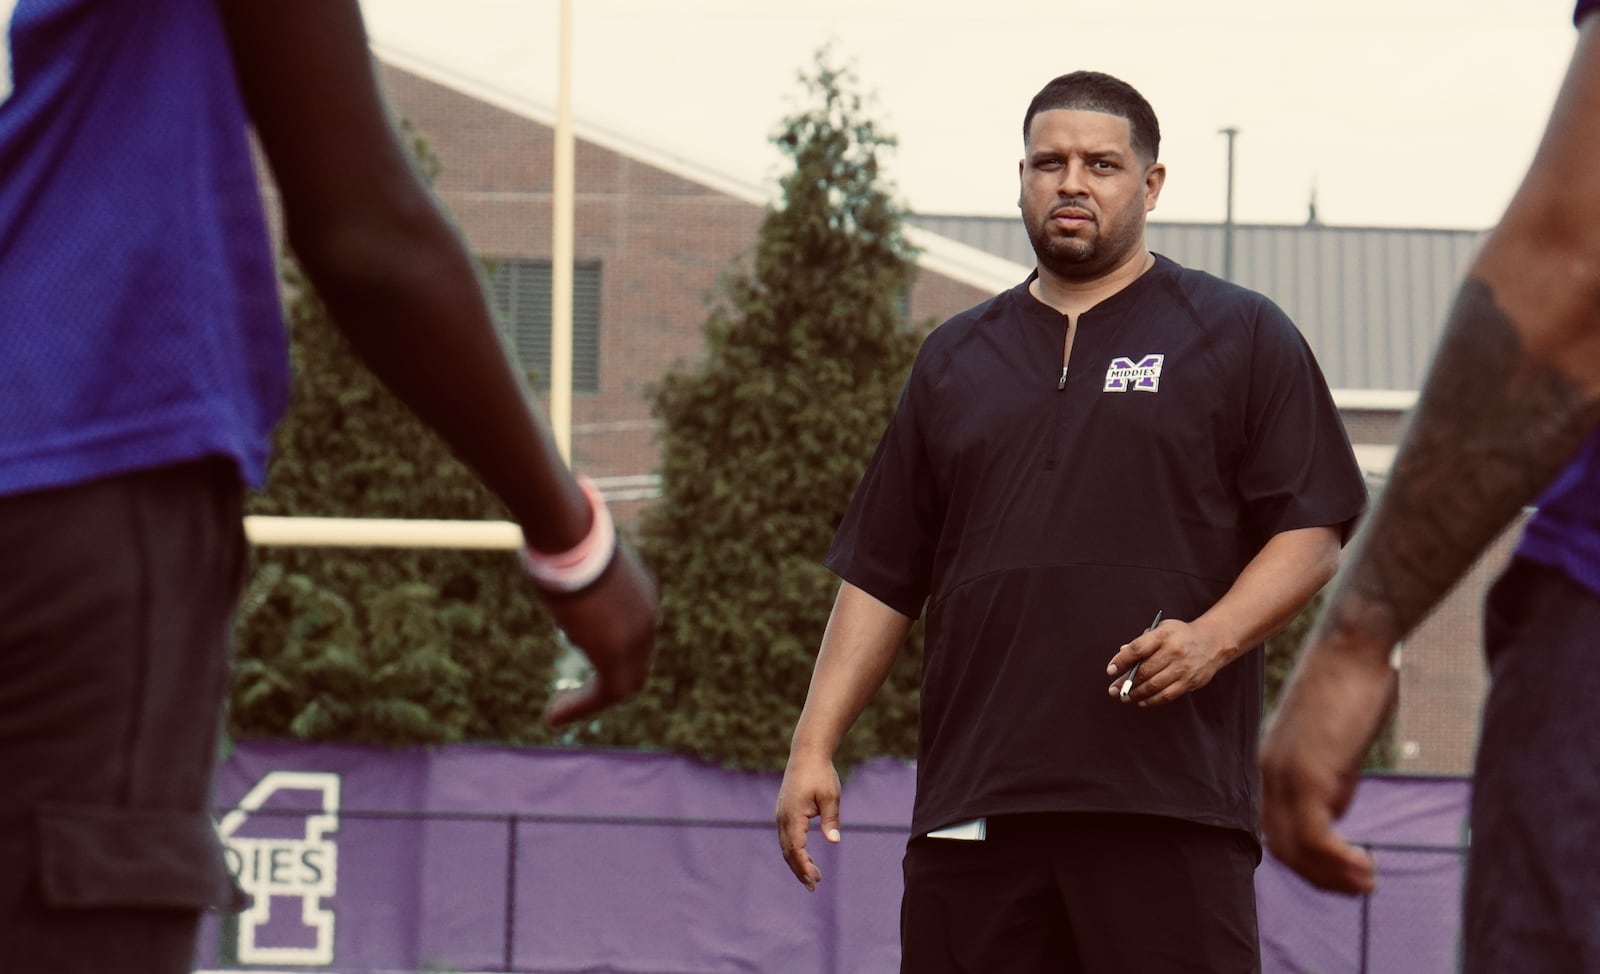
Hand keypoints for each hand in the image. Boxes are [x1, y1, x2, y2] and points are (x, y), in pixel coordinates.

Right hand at [540, 540, 658, 726]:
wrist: (570, 533)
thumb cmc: (560, 532)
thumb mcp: (571, 549)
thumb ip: (568, 563)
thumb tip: (546, 554)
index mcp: (641, 587)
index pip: (633, 628)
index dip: (609, 647)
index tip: (579, 652)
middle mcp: (646, 612)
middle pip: (635, 659)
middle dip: (605, 681)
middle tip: (573, 698)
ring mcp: (636, 633)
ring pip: (623, 681)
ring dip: (590, 701)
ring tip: (556, 714)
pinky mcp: (616, 652)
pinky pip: (606, 692)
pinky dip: (581, 707)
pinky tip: (553, 716)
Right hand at [775, 751, 841, 891]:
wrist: (807, 754)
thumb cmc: (821, 774)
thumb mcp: (831, 797)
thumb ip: (831, 820)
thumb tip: (835, 842)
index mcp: (792, 816)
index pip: (795, 849)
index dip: (803, 866)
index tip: (815, 880)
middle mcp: (782, 818)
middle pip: (787, 852)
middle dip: (800, 870)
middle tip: (814, 886)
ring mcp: (781, 815)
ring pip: (785, 846)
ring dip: (797, 862)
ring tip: (813, 876)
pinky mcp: (783, 812)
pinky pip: (786, 837)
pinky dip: (795, 850)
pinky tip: (807, 856)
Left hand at [1103, 618, 1231, 705]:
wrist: (1212, 642)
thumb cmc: (1180, 635)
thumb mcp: (1162, 629)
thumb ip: (1142, 641)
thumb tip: (1122, 653)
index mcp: (1163, 635)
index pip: (1137, 649)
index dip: (1121, 661)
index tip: (1110, 670)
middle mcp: (1174, 651)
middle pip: (1144, 671)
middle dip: (1125, 682)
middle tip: (1113, 690)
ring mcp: (1183, 668)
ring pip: (1154, 686)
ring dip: (1136, 694)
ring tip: (1124, 697)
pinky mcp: (1190, 682)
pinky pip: (1167, 695)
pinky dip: (1151, 701)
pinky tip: (1141, 701)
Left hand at [1259, 638, 1397, 893]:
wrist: (1352, 646)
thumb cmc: (1352, 686)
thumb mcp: (1335, 742)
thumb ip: (1331, 777)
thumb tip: (1336, 810)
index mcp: (1273, 764)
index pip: (1276, 830)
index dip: (1308, 862)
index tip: (1343, 874)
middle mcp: (1270, 771)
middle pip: (1281, 846)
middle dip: (1320, 877)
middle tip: (1359, 888)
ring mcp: (1286, 773)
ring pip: (1296, 848)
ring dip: (1332, 875)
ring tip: (1367, 883)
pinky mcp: (1310, 771)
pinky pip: (1314, 835)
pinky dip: (1338, 861)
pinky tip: (1366, 865)